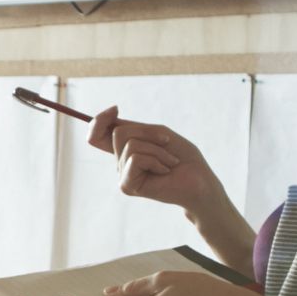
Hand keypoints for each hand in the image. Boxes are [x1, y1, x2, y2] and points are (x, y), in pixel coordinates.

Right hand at [89, 108, 222, 215]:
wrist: (199, 180)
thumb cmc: (182, 157)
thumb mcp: (157, 133)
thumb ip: (133, 128)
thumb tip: (112, 116)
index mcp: (126, 150)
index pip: (97, 135)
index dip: (99, 120)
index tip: (115, 109)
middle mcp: (121, 163)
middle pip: (118, 133)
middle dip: (148, 133)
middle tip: (167, 142)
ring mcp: (123, 176)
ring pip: (130, 145)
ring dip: (157, 149)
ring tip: (170, 161)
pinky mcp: (127, 186)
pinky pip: (135, 159)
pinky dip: (156, 160)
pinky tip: (165, 171)